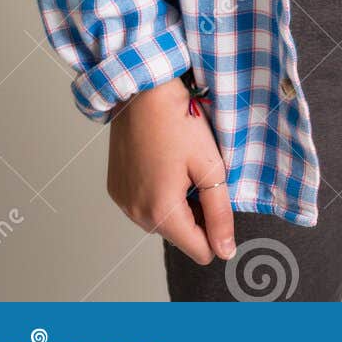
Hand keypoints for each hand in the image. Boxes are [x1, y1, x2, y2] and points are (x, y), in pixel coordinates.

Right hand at [106, 76, 234, 265]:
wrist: (142, 90)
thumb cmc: (179, 121)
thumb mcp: (210, 166)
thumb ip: (220, 213)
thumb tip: (226, 251)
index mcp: (161, 212)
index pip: (201, 251)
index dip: (217, 229)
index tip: (217, 195)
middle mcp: (136, 214)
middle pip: (181, 235)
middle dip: (196, 211)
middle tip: (197, 171)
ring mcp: (122, 202)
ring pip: (162, 221)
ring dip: (177, 202)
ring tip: (179, 164)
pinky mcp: (115, 189)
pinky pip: (144, 205)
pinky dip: (157, 192)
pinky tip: (162, 162)